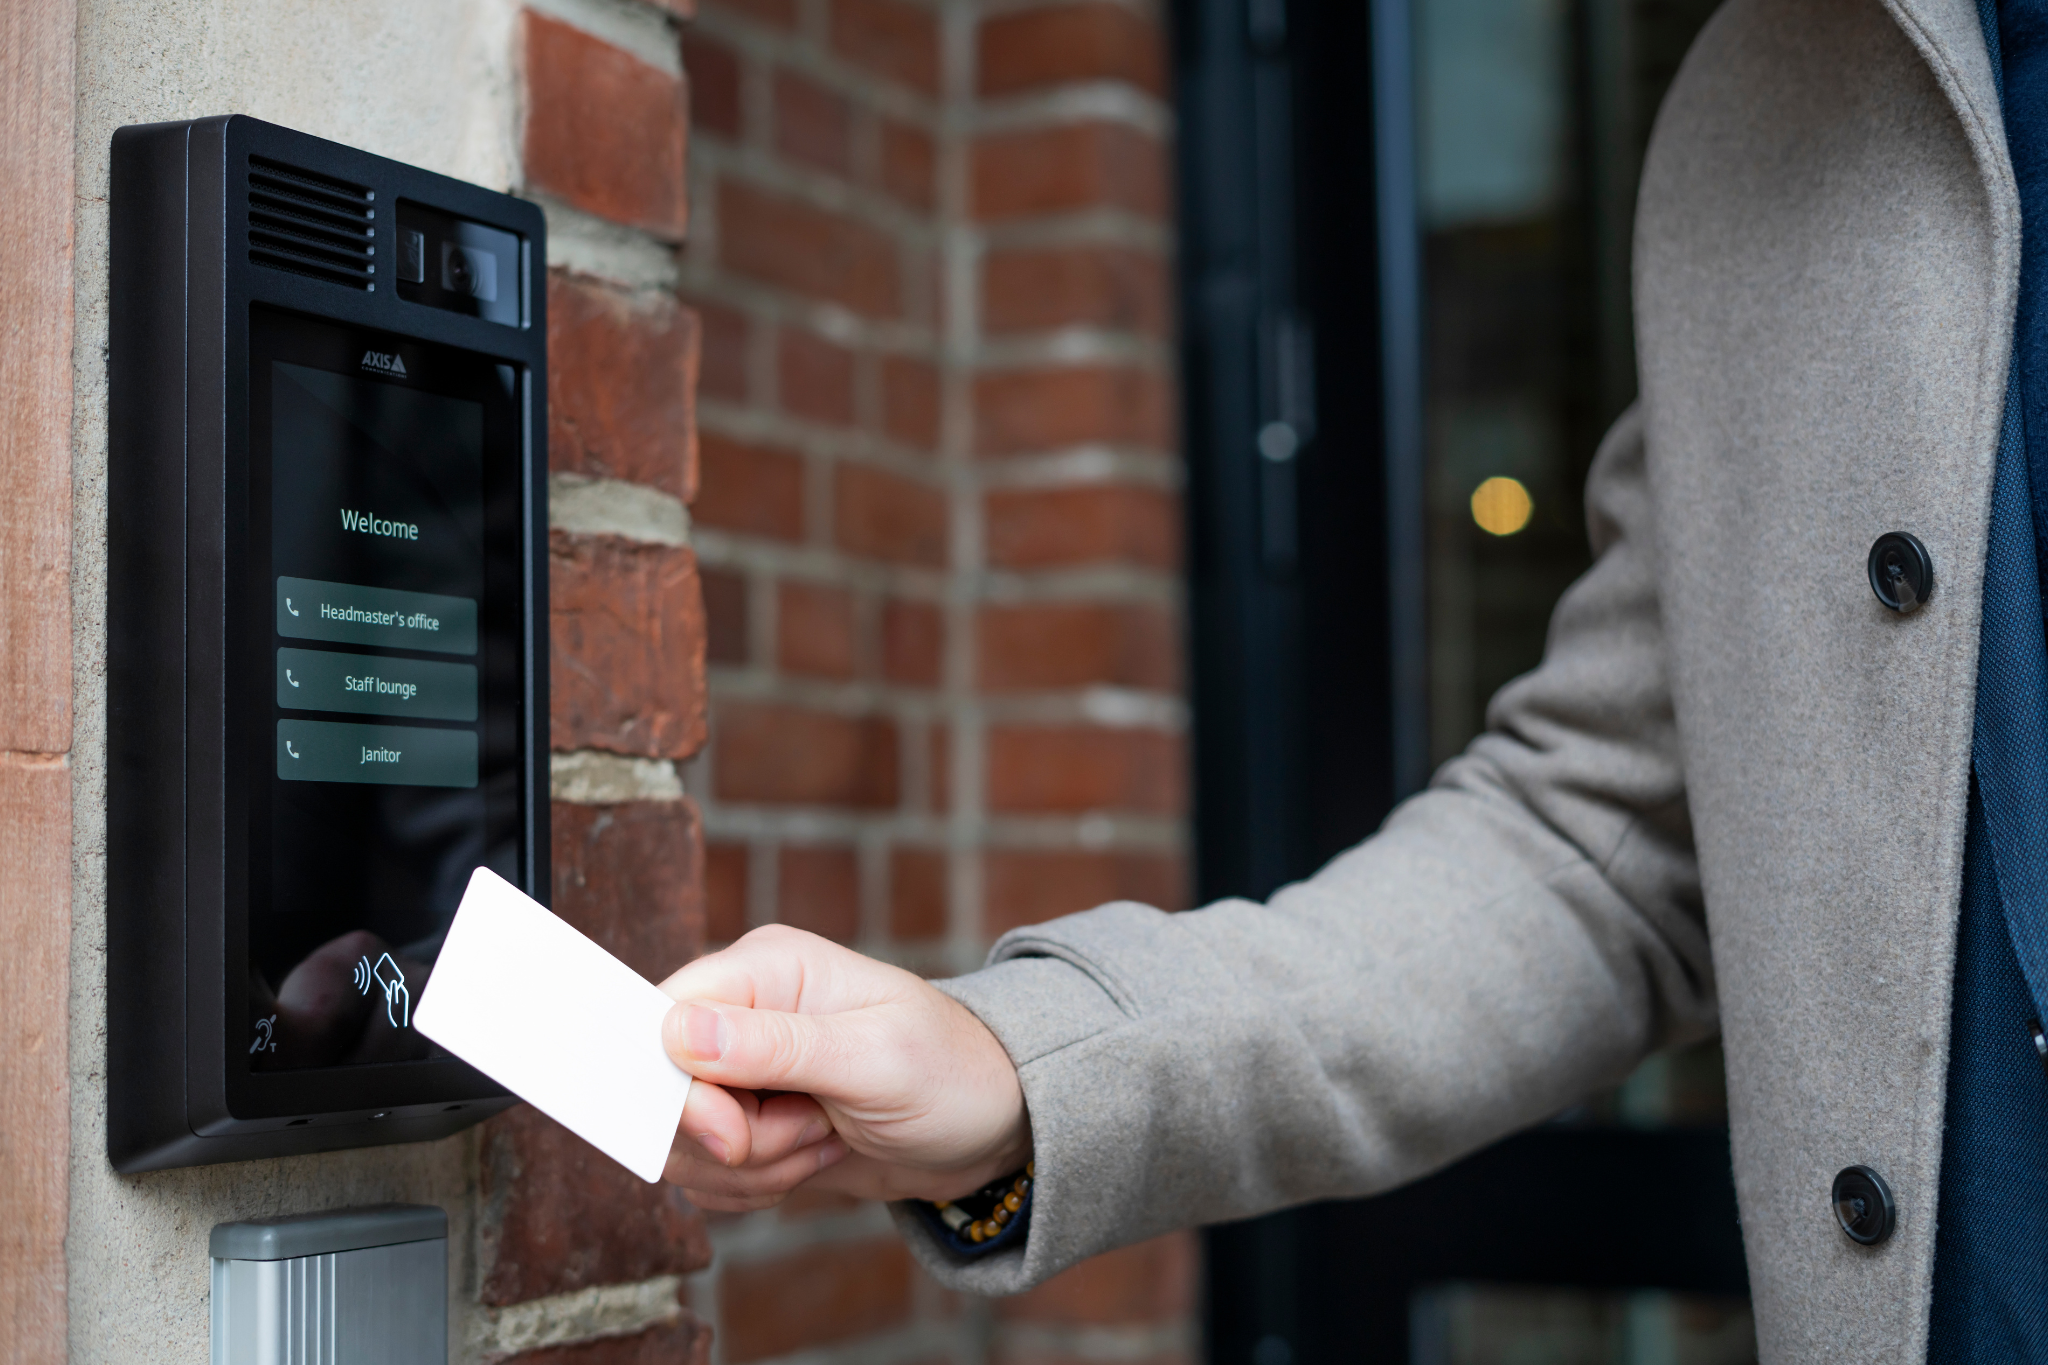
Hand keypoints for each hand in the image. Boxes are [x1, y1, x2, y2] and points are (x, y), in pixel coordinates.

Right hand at [658, 925, 1030, 1211]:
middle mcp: (742, 1012)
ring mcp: (741, 1070)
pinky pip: (708, 1173)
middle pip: (664, 1092)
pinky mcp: (747, 1121)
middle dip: (732, 1139)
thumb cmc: (951, 1072)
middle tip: (810, 1130)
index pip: (661, 1018)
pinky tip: (818, 1158)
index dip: (678, 1088)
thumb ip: (775, 1047)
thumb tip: (677, 1032)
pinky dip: (757, 1186)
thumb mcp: (873, 1059)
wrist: (991, 1126)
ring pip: (684, 1143)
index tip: (733, 1134)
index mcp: (765, 967)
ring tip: (826, 1138)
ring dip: (753, 1167)